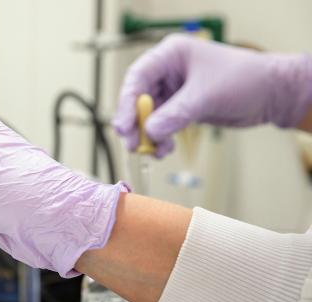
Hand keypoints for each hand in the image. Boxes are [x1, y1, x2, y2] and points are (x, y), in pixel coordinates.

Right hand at [113, 34, 311, 156]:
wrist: (272, 94)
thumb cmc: (244, 80)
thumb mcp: (205, 97)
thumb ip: (175, 114)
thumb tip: (150, 132)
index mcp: (170, 55)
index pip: (137, 77)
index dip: (127, 103)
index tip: (124, 126)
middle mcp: (168, 70)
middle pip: (138, 98)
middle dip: (136, 123)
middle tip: (133, 144)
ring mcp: (173, 89)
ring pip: (148, 115)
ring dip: (149, 135)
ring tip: (155, 151)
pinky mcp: (180, 106)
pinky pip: (161, 124)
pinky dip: (160, 138)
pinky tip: (165, 149)